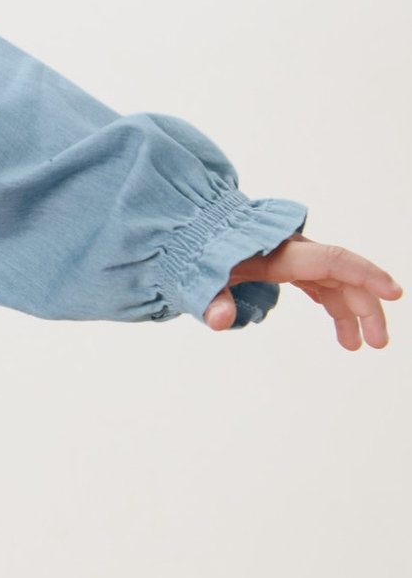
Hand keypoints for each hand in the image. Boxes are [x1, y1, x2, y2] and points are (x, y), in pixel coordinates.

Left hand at [205, 236, 398, 349]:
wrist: (186, 233)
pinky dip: (333, 304)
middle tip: (377, 344)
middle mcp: (293, 251)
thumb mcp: (199, 279)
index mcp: (279, 253)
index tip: (394, 293)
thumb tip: (219, 321)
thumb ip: (211, 299)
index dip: (366, 274)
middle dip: (365, 308)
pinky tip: (342, 327)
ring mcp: (293, 257)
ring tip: (356, 345)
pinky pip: (321, 283)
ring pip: (335, 282)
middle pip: (343, 276)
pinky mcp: (287, 264)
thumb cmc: (195, 254)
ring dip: (350, 312)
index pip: (332, 261)